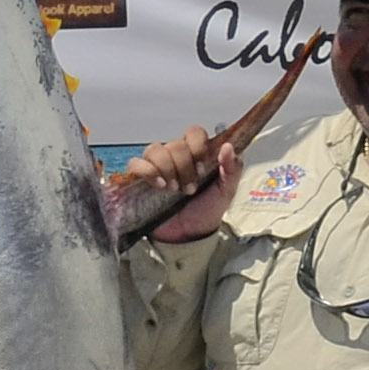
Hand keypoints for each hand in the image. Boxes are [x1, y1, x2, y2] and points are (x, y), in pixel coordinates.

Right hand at [129, 130, 236, 245]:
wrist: (189, 236)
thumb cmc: (206, 211)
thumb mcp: (226, 191)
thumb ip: (232, 168)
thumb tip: (228, 147)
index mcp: (196, 154)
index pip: (194, 133)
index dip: (197, 147)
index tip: (202, 168)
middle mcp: (175, 157)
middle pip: (175, 145)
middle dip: (184, 167)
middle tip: (190, 188)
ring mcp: (157, 166)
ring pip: (154, 150)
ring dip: (166, 169)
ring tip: (173, 189)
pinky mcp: (140, 179)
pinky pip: (135, 163)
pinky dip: (147, 171)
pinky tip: (159, 185)